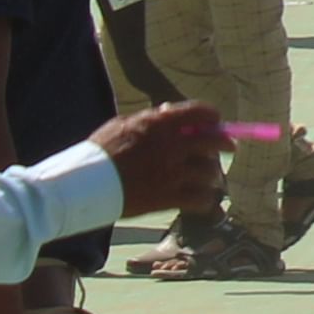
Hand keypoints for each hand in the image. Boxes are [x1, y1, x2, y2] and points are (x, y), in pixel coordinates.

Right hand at [92, 99, 226, 219]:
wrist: (82, 185)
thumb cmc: (98, 152)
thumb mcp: (123, 125)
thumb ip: (151, 119)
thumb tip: (170, 112)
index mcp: (160, 124)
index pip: (201, 113)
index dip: (213, 117)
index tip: (217, 122)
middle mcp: (171, 146)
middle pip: (213, 142)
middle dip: (225, 144)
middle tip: (230, 148)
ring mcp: (171, 173)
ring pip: (209, 173)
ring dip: (213, 176)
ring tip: (212, 179)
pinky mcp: (166, 197)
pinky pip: (199, 199)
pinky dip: (205, 200)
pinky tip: (202, 201)